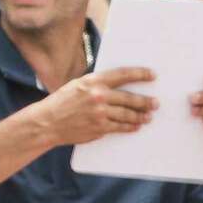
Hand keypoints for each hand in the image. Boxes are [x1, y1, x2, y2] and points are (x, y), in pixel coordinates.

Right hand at [38, 67, 155, 144]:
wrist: (48, 122)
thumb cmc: (62, 102)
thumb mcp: (78, 85)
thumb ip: (97, 84)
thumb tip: (119, 85)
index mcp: (94, 81)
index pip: (123, 75)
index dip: (140, 74)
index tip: (152, 75)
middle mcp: (98, 96)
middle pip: (129, 98)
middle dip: (145, 101)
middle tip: (155, 103)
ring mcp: (99, 113)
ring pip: (127, 114)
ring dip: (140, 116)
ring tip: (148, 116)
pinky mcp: (99, 128)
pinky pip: (119, 127)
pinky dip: (130, 127)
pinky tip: (136, 126)